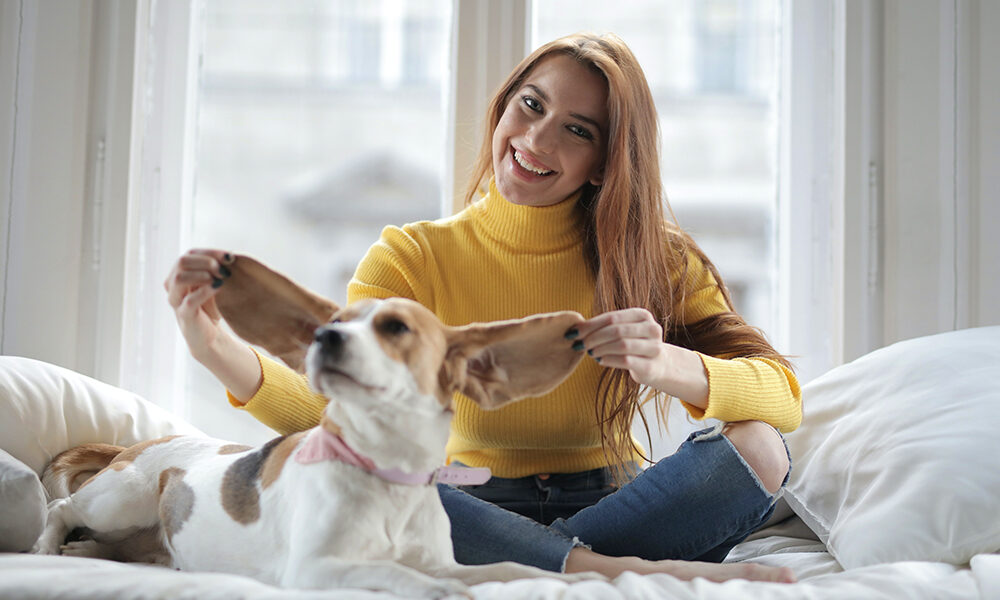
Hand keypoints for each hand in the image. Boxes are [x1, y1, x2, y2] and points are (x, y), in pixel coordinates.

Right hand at [163, 248, 232, 360]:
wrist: (210, 336)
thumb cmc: (211, 307)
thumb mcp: (213, 284)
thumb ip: (215, 270)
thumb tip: (229, 256)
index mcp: (179, 274)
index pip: (190, 254)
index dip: (210, 252)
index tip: (230, 257)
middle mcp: (173, 285)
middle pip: (182, 262)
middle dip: (206, 262)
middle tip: (224, 270)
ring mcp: (176, 301)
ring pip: (179, 279)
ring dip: (202, 275)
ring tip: (220, 279)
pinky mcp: (184, 315)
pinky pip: (189, 301)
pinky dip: (204, 291)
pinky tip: (218, 288)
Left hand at [572, 308, 708, 406]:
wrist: (658, 364)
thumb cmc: (633, 345)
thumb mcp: (622, 331)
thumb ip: (604, 326)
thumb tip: (574, 328)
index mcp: (642, 315)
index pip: (612, 317)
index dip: (590, 325)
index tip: (573, 332)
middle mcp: (652, 328)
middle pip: (616, 330)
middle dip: (593, 337)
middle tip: (579, 344)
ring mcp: (654, 347)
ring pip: (622, 345)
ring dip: (600, 349)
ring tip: (589, 352)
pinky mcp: (651, 366)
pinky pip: (626, 361)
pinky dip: (609, 360)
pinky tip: (599, 360)